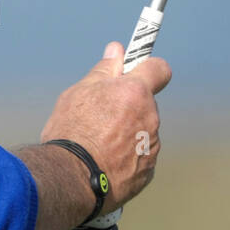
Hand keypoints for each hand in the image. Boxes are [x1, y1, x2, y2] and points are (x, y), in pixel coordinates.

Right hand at [39, 41, 170, 214]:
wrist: (71, 178)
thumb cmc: (72, 131)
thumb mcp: (79, 94)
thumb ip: (103, 72)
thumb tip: (117, 50)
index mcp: (135, 92)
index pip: (158, 69)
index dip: (147, 67)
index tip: (135, 70)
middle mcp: (150, 118)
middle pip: (144, 104)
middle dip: (128, 107)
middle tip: (99, 116)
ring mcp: (151, 146)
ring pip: (141, 131)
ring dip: (126, 133)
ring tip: (96, 145)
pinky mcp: (147, 171)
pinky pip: (138, 156)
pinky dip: (125, 157)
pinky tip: (102, 162)